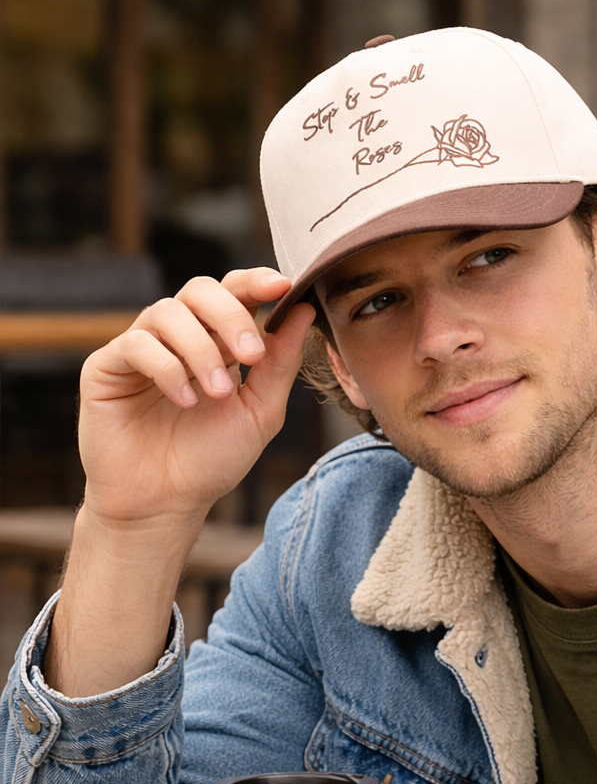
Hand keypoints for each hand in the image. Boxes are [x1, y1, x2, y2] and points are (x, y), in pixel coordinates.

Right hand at [79, 268, 314, 524]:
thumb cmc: (212, 459)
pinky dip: (168, 368)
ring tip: (217, 393)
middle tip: (251, 355)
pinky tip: (186, 400)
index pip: (235, 292)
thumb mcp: (260, 412)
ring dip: (202, 350)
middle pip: (200, 290)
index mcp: (218, 341)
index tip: (284, 287)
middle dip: (231, 315)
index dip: (257, 281)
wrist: (166, 502)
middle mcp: (179, 336)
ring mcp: (142, 348)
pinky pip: (137, 344)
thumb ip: (281, 363)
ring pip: (168, 313)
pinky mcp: (107, 367)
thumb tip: (303, 310)